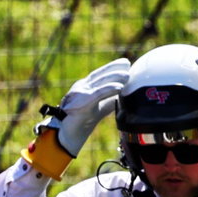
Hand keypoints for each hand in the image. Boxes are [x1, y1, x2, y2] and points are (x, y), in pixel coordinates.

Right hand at [25, 58, 130, 176]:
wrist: (69, 133)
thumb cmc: (84, 120)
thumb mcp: (101, 107)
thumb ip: (110, 99)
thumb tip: (126, 94)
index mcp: (85, 87)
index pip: (99, 74)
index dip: (112, 67)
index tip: (125, 62)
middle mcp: (81, 87)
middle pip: (99, 75)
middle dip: (114, 68)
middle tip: (128, 63)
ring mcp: (80, 93)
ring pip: (99, 82)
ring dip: (114, 77)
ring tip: (128, 74)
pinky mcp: (82, 102)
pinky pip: (98, 94)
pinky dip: (109, 89)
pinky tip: (120, 87)